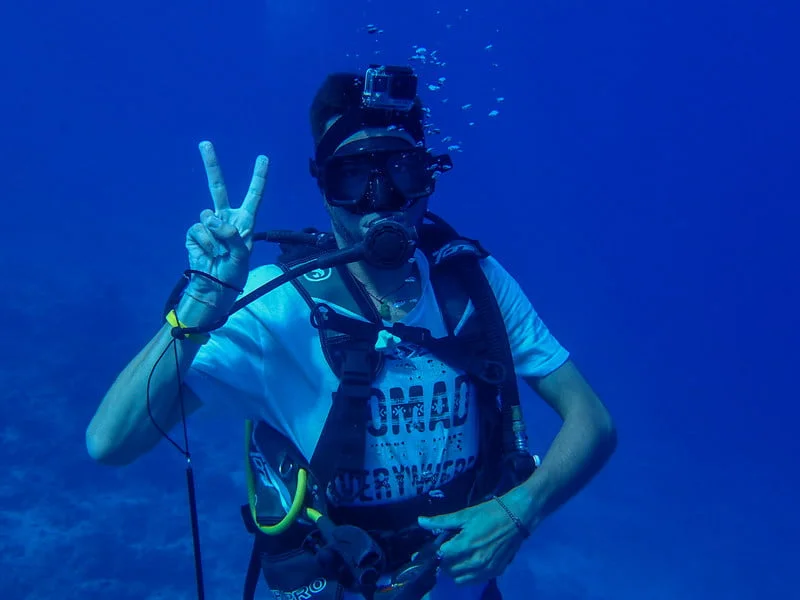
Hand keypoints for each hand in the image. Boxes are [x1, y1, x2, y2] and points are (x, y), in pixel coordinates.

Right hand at [185, 141, 268, 309]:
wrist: (214, 287)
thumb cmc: (234, 272)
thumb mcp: (242, 255)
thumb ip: (232, 235)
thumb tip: (211, 220)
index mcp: (245, 222)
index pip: (254, 195)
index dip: (258, 177)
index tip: (263, 158)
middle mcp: (226, 219)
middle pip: (218, 187)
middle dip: (211, 165)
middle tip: (205, 143)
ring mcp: (208, 225)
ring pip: (207, 215)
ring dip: (214, 234)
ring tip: (219, 251)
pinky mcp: (194, 234)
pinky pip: (198, 230)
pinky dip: (204, 243)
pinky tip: (208, 254)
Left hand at [417, 494, 529, 585]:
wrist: (517, 517)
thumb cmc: (489, 513)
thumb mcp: (464, 514)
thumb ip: (441, 521)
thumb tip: (420, 521)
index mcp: (465, 545)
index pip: (441, 557)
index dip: (436, 552)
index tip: (435, 547)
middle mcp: (475, 561)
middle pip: (449, 570)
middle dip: (445, 561)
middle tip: (448, 550)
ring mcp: (486, 569)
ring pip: (460, 579)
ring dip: (455, 570)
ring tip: (459, 557)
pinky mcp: (495, 572)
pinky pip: (474, 580)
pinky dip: (468, 574)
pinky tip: (471, 561)